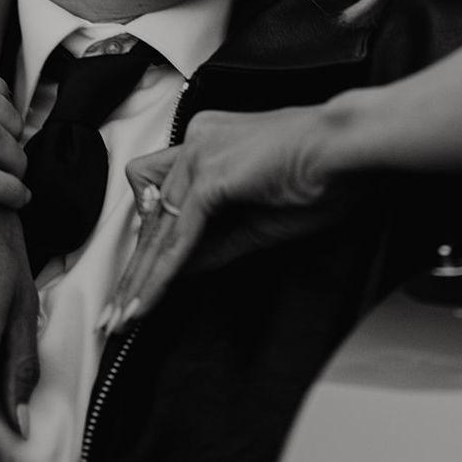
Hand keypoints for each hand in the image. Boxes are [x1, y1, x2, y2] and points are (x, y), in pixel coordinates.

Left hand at [103, 105, 347, 331]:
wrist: (348, 146)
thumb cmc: (322, 173)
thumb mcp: (259, 221)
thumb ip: (216, 244)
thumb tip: (183, 271)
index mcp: (210, 142)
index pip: (163, 199)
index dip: (148, 247)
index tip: (136, 284)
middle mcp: (197, 141)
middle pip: (152, 218)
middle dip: (134, 272)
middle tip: (113, 315)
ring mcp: (200, 155)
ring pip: (159, 230)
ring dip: (139, 281)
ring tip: (122, 320)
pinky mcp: (210, 175)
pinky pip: (179, 237)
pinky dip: (161, 275)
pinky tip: (147, 303)